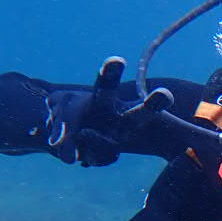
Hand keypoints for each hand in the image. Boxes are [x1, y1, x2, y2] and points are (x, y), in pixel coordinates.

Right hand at [46, 56, 170, 166]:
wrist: (68, 134)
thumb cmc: (98, 144)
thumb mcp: (105, 154)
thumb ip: (95, 151)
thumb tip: (66, 145)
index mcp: (127, 116)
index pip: (145, 110)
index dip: (155, 103)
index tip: (167, 95)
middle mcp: (105, 101)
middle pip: (106, 86)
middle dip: (110, 74)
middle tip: (117, 62)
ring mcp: (80, 97)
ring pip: (70, 116)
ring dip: (67, 137)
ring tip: (68, 158)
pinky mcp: (57, 98)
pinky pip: (54, 123)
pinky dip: (57, 139)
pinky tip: (61, 137)